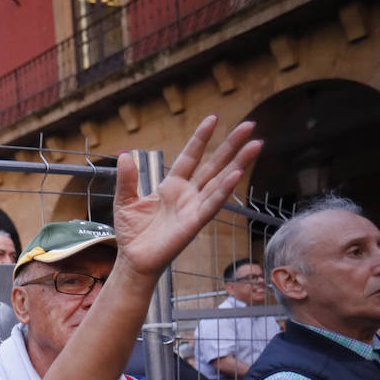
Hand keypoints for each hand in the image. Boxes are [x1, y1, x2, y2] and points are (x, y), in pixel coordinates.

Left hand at [112, 116, 262, 277]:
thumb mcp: (125, 201)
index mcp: (172, 186)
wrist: (133, 261)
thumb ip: (127, 179)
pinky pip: (212, 204)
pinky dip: (224, 189)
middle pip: (214, 165)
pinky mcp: (194, 223)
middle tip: (250, 125)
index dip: (201, 139)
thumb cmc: (132, 233)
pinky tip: (237, 173)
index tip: (213, 118)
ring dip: (238, 163)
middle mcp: (188, 194)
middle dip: (231, 146)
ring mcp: (194, 208)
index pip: (190, 157)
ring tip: (256, 145)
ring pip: (220, 181)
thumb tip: (124, 155)